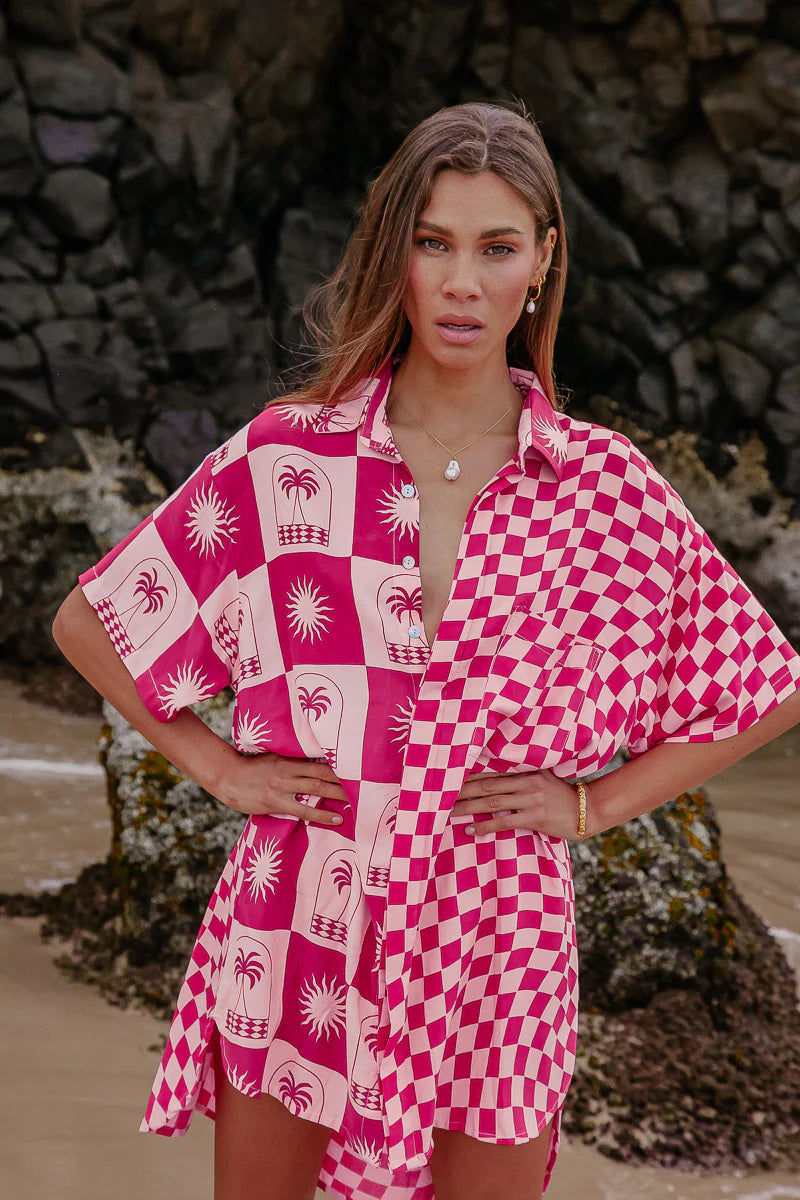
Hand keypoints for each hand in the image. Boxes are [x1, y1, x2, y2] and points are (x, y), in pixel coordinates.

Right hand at [216, 750, 348, 826]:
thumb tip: (312, 764)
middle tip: (366, 783)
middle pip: (323, 773)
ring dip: (339, 794)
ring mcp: (283, 786)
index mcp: (289, 758)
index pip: (320, 760)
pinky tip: (337, 819)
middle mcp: (289, 770)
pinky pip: (304, 809)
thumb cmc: (250, 768)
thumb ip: (291, 761)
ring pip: (317, 789)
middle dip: (345, 779)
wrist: (227, 777)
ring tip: (358, 801)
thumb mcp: (272, 758)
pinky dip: (322, 814)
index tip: (358, 767)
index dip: (340, 764)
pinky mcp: (277, 802)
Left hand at [451, 767, 593, 839]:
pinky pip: (505, 822)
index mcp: (526, 770)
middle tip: (440, 796)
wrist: (586, 810)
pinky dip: (485, 827)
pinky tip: (470, 830)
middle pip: (487, 785)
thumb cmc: (560, 795)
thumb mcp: (542, 777)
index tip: (449, 779)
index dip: (468, 776)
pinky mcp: (535, 817)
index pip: (491, 771)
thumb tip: (493, 778)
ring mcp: (531, 799)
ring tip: (449, 813)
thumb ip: (521, 775)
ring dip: (468, 808)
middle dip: (462, 791)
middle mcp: (527, 782)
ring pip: (492, 803)